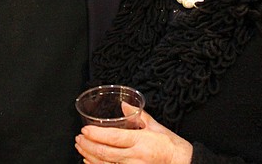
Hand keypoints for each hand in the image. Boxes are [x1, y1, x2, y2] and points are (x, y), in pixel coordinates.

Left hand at [75, 106, 192, 163]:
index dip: (96, 134)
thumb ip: (138, 115)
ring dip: (89, 156)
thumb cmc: (170, 145)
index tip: (85, 130)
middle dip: (88, 145)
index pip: (113, 138)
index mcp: (141, 141)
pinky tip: (89, 161)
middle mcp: (135, 157)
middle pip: (105, 153)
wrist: (182, 163)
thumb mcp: (155, 126)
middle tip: (79, 138)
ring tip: (80, 147)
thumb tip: (123, 104)